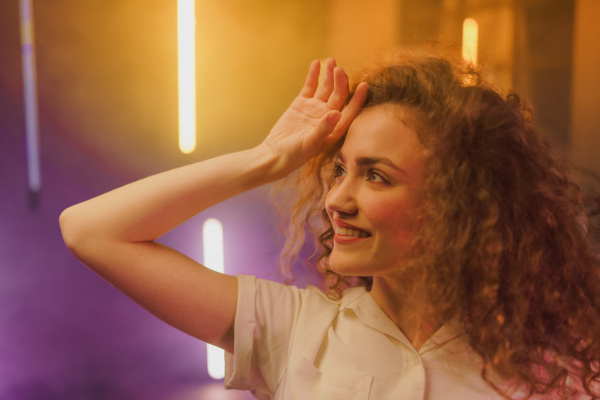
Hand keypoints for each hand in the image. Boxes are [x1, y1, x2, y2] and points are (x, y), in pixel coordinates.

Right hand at [262, 58, 367, 175]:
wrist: (274, 155)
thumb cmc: (294, 155)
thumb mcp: (310, 143)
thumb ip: (324, 128)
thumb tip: (337, 113)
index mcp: (335, 129)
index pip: (351, 111)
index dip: (358, 99)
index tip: (364, 85)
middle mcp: (328, 117)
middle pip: (339, 95)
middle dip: (340, 81)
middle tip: (338, 69)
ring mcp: (315, 109)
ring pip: (326, 88)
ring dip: (329, 75)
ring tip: (331, 60)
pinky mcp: (301, 104)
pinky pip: (310, 87)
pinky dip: (313, 76)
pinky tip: (316, 63)